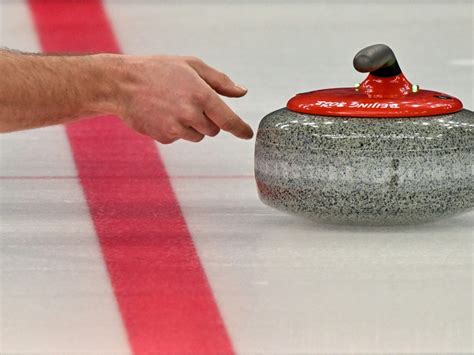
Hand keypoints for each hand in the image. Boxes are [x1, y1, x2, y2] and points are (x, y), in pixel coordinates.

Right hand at [116, 55, 252, 143]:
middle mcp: (191, 114)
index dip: (240, 129)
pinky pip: (179, 138)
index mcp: (201, 95)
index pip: (228, 120)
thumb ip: (220, 81)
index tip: (247, 134)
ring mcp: (176, 128)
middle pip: (213, 130)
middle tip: (189, 103)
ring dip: (192, 126)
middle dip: (207, 120)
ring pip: (197, 136)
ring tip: (173, 106)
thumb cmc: (158, 70)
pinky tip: (162, 113)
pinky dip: (175, 129)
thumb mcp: (191, 66)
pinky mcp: (164, 137)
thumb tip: (242, 92)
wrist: (122, 84)